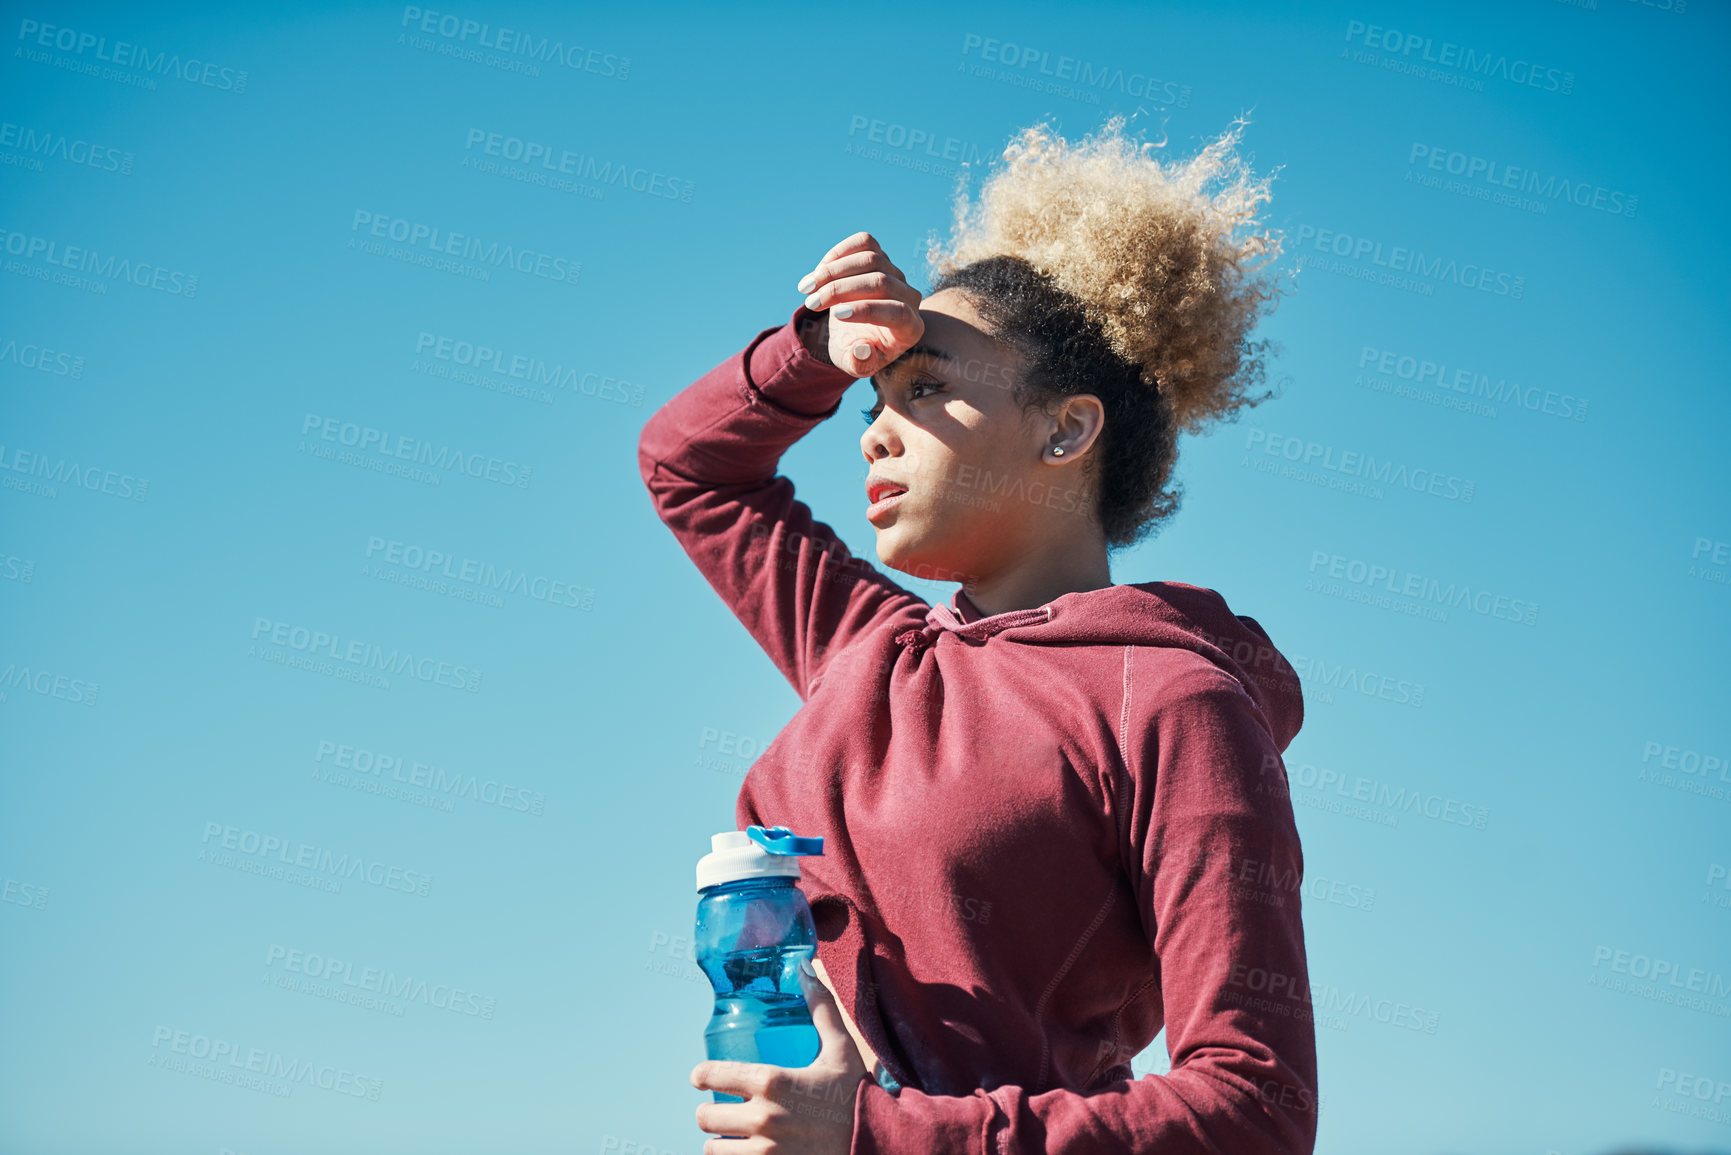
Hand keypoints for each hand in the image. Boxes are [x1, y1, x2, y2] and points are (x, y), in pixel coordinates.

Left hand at [692, 958, 868, 1153]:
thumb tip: (805, 968)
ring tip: (729, 1135)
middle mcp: (763, 1119)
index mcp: (773, 1083)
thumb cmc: (856, 1095)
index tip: (700, 1078)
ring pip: (713, 1149)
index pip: (712, 1076)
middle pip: (705, 1117)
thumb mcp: (841, 1049)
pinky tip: (742, 1153)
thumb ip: (821, 1008)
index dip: (700, 1076)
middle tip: (719, 1108)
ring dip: (718, 1141)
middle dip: (709, 1111)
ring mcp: (765, 1154)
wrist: (876, 1144)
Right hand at [796, 232, 923, 378]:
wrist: (854, 332)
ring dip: (833, 272)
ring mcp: (896, 273)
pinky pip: (864, 243)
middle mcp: (910, 297)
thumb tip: (862, 351)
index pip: (897, 312)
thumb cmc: (856, 351)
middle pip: (881, 282)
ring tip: (806, 289)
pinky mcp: (881, 255)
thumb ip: (860, 364)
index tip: (836, 315)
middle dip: (842, 290)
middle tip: (812, 303)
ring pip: (870, 259)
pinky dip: (837, 254)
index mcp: (910, 328)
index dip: (868, 311)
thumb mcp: (855, 365)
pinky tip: (818, 273)